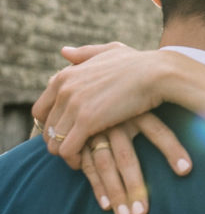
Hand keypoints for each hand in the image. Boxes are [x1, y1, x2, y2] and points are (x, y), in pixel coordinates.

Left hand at [33, 43, 168, 165]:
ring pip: (53, 142)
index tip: (68, 134)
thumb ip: (84, 54)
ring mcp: (74, 106)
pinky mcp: (87, 122)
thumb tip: (64, 52)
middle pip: (47, 129)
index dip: (51, 125)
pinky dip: (74, 160)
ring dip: (66, 154)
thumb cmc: (139, 63)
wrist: (156, 73)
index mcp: (64, 76)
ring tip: (82, 158)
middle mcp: (64, 90)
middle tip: (77, 150)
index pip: (40, 110)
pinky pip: (67, 150)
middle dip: (59, 142)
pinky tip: (87, 161)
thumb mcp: (109, 52)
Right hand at [82, 113, 191, 213]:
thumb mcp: (151, 104)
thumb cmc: (134, 102)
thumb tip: (201, 143)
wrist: (92, 87)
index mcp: (139, 112)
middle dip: (135, 187)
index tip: (185, 170)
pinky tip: (106, 206)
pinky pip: (88, 166)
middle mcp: (117, 122)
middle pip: (127, 158)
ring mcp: (98, 131)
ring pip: (106, 165)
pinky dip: (97, 187)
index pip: (159, 132)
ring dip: (115, 192)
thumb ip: (175, 115)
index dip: (173, 149)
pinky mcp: (82, 140)